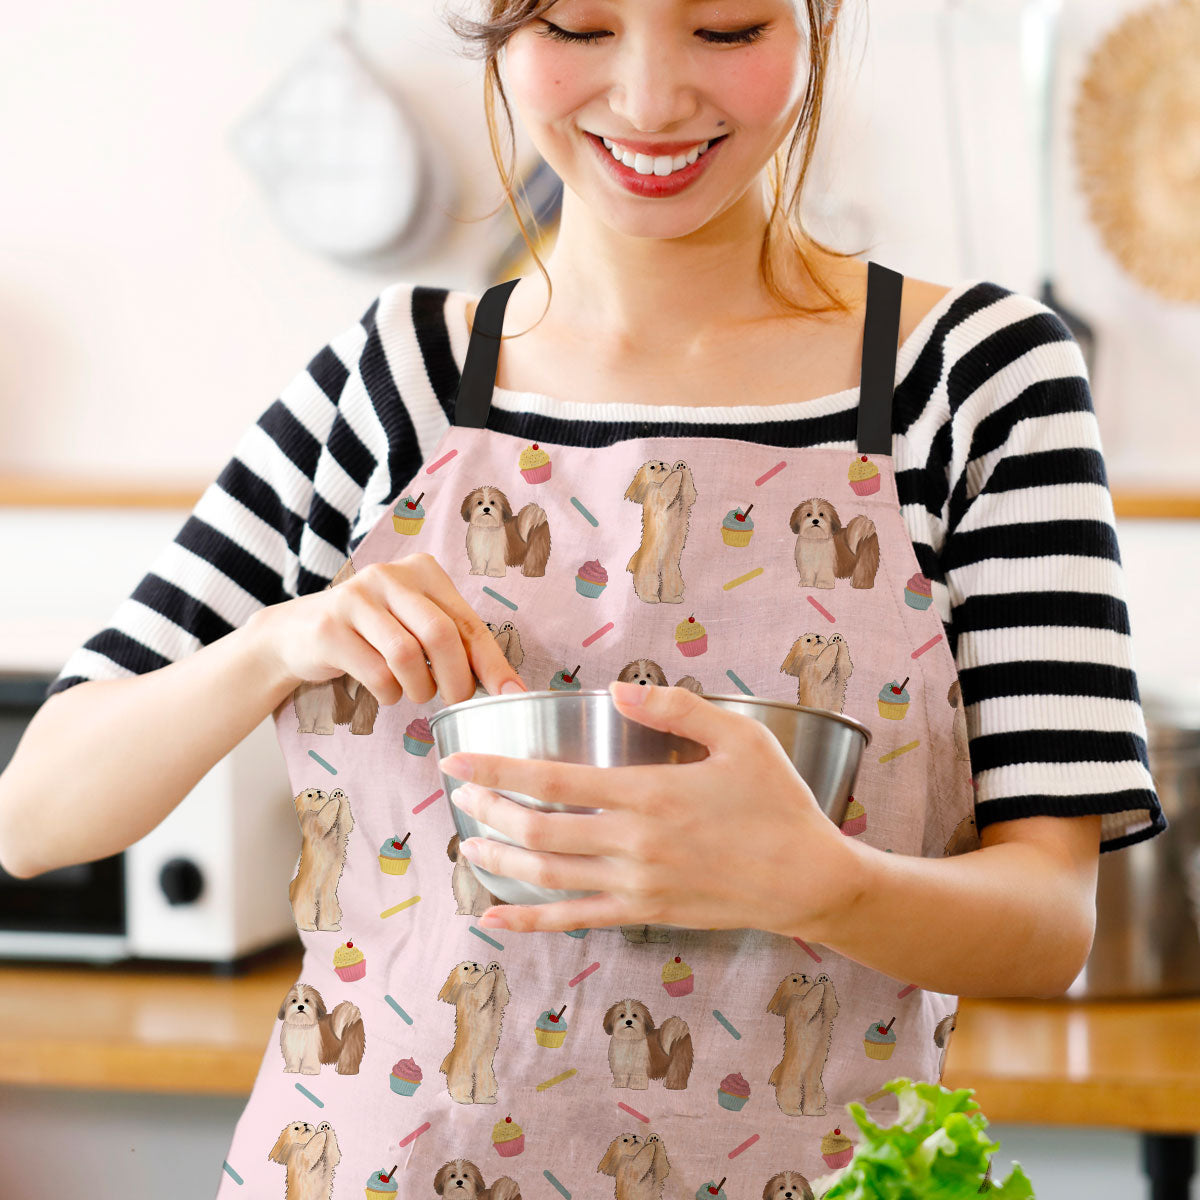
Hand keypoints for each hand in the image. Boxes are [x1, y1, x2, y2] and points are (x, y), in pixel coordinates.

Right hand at [247, 552, 526, 703]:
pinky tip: (386, 692)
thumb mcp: (415, 626)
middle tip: (455, 701)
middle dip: (456, 680)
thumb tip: (509, 686)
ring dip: (419, 689)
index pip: (468, 622)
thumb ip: (456, 644)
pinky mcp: (330, 628)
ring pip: (407, 656)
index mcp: (422, 571)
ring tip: (415, 694)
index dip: (492, 663)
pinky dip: (389, 694)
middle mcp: (389, 576)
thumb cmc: (372, 635)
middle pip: (441, 635)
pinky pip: (376, 673)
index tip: (512, 694)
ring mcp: (356, 598)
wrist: (298, 633)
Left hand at [440, 680, 851, 936]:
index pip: (553, 781)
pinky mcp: (644, 914)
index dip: (497, 770)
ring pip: (548, 876)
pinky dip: (530, 921)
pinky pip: (574, 920)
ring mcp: (636, 886)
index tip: (457, 760)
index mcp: (650, 794)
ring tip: (468, 845)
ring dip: (500, 861)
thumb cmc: (778, 802)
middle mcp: (634, 843)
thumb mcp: (741, 737)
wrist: (810, 880)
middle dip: (489, 811)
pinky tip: (496, 918)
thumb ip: (678, 707)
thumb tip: (618, 688)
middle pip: (538, 830)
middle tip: (458, 794)